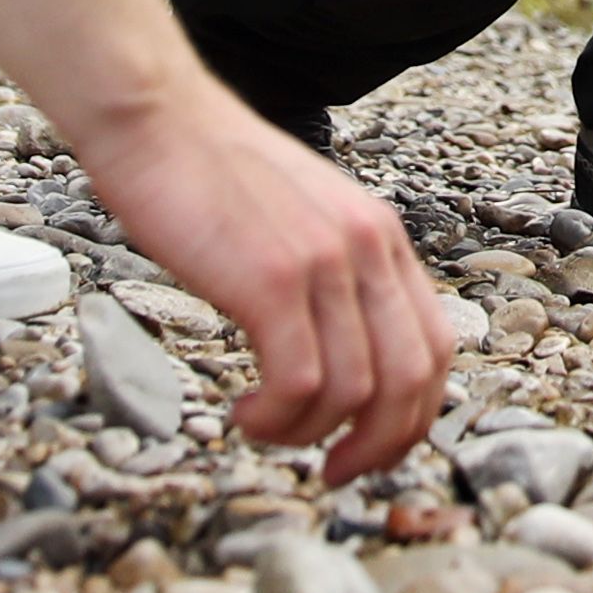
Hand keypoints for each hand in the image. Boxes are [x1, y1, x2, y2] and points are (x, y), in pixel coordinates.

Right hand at [71, 77, 448, 482]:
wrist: (157, 120)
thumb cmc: (211, 174)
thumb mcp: (302, 220)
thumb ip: (333, 275)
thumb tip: (339, 355)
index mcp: (381, 237)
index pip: (436, 346)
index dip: (414, 416)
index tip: (372, 449)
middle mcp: (368, 248)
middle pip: (412, 379)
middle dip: (379, 446)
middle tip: (335, 471)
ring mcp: (324, 263)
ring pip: (356, 392)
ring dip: (310, 434)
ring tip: (266, 428)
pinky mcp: (272, 280)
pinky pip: (301, 382)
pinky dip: (277, 419)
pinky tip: (246, 413)